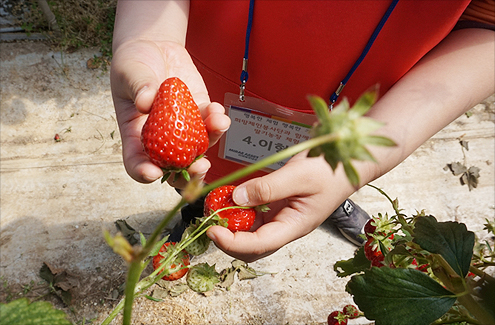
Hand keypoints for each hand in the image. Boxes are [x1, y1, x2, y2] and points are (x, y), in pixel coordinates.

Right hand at [110, 40, 229, 184]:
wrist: (155, 47)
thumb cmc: (134, 63)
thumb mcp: (129, 72)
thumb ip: (138, 87)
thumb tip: (146, 103)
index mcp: (135, 134)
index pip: (136, 162)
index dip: (143, 172)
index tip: (153, 173)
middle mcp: (161, 138)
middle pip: (175, 168)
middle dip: (189, 174)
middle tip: (199, 166)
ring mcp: (182, 128)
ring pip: (199, 149)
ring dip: (211, 143)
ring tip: (217, 124)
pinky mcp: (199, 114)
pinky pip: (211, 125)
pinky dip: (217, 121)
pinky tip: (216, 110)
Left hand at [206, 152, 355, 261]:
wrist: (347, 160)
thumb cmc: (331, 170)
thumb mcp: (299, 175)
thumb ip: (268, 188)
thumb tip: (236, 199)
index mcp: (295, 227)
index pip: (259, 245)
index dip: (232, 242)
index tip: (212, 230)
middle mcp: (285, 226)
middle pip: (252, 246)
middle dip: (228, 238)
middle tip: (209, 220)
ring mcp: (281, 217)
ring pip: (250, 231)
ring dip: (231, 223)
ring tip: (215, 207)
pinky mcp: (277, 205)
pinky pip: (254, 213)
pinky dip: (238, 208)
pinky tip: (229, 197)